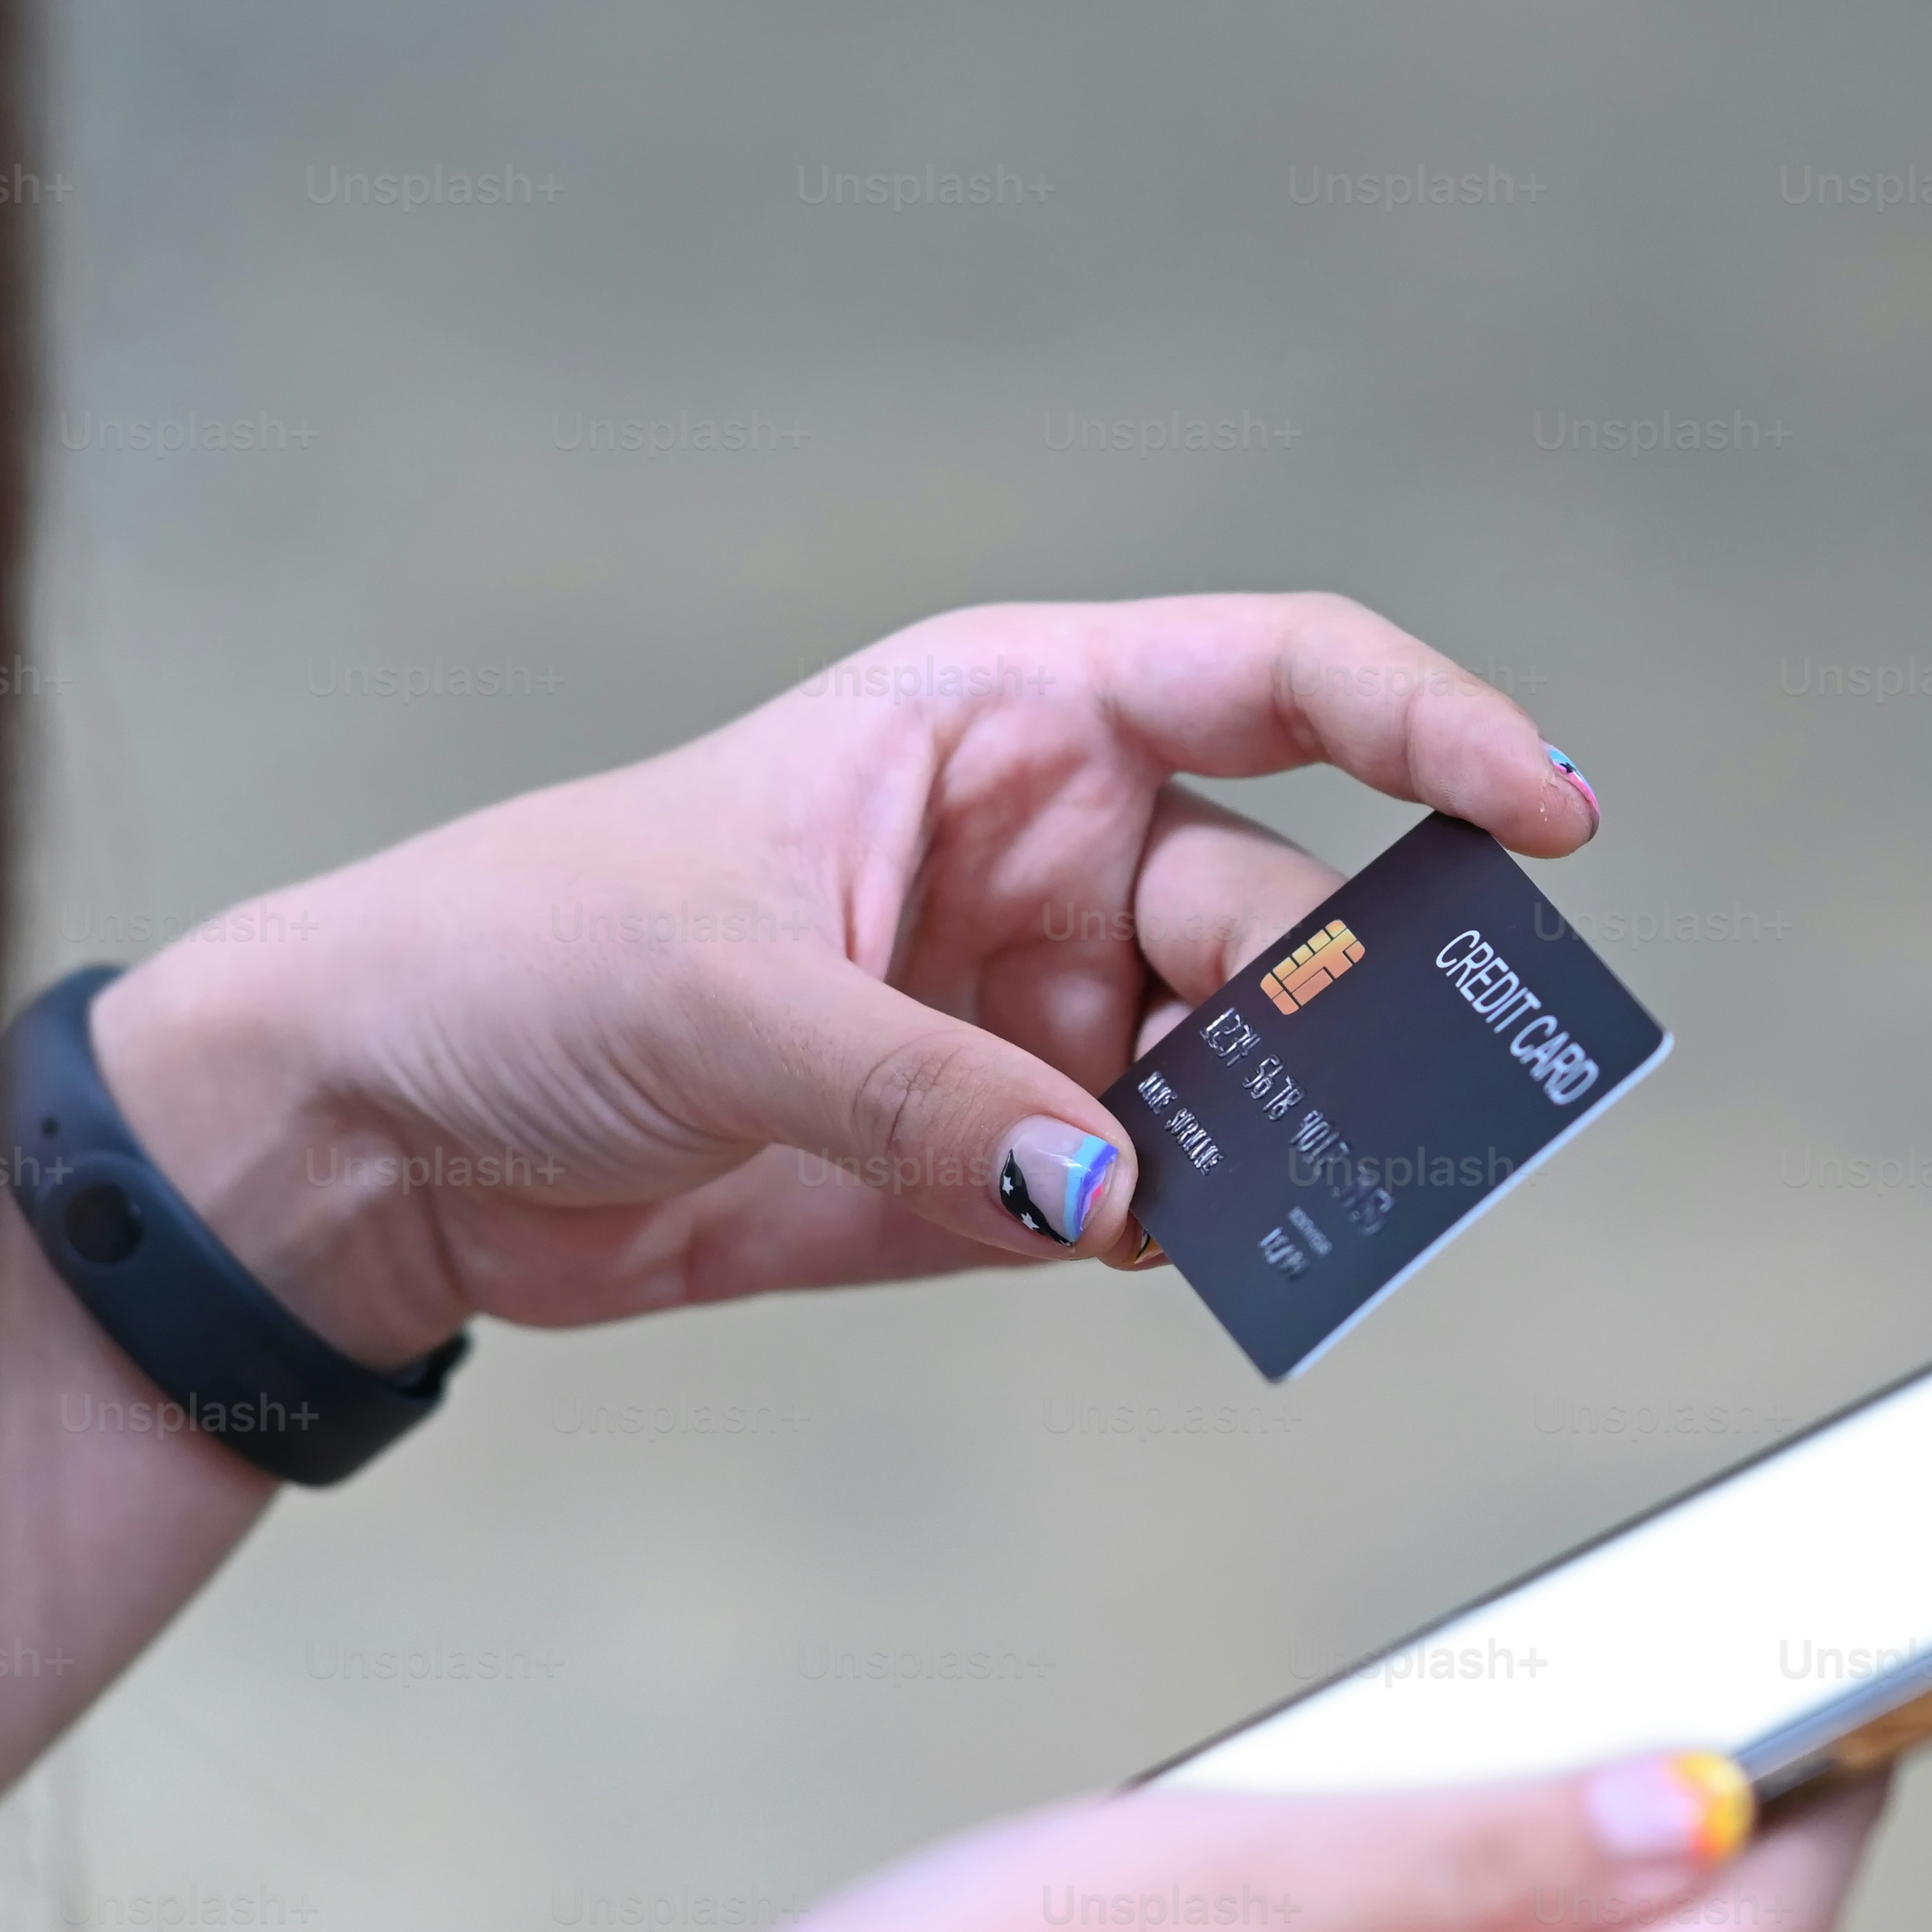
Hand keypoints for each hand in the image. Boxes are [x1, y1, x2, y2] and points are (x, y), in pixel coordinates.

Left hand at [89, 593, 1602, 1362]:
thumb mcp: (718, 997)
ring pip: (1252, 1067)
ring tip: (1333, 1205)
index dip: (1428, 723)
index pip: (1276, 676)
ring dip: (1299, 1137)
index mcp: (1003, 720)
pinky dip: (1214, 1230)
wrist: (384, 1133)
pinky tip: (1218, 1256)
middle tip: (1410, 1107)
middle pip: (1284, 915)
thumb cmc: (518, 964)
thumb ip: (930, 1094)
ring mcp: (1042, 1012)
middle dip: (1354, 1009)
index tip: (1548, 808)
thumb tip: (1111, 1182)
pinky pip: (1172, 1192)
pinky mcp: (1015, 1163)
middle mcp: (1053, 853)